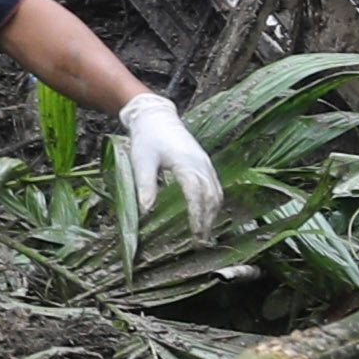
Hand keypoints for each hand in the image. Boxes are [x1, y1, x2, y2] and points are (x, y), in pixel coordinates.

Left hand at [110, 89, 225, 239]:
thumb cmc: (147, 139)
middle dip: (207, 220)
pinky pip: (215, 186)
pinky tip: (208, 216)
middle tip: (200, 241)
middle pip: (210, 196)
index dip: (197, 215)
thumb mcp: (142, 161)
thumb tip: (146, 210)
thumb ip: (146, 185)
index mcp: (186, 162)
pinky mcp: (205, 163)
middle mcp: (201, 164)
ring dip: (213, 214)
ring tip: (205, 234)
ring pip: (216, 192)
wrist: (156, 117)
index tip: (195, 233)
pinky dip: (214, 203)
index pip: (196, 193)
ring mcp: (205, 163)